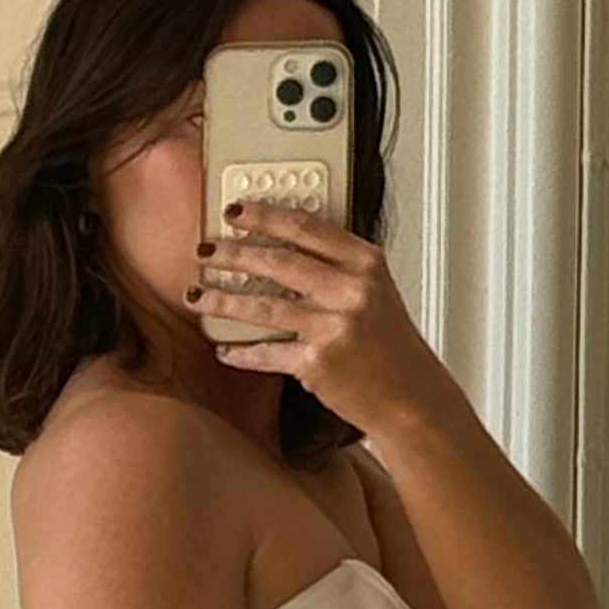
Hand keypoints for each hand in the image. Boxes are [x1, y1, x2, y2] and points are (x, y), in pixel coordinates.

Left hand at [193, 200, 445, 437]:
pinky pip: (266, 352)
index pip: (306, 227)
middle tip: (205, 251)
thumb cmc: (391, 347)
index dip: (264, 215)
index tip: (235, 210)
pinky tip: (224, 348)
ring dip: (222, 300)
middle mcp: (350, 290)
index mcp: (365, 263)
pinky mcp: (316, 363)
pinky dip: (241, 351)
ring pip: (261, 306)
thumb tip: (286, 245)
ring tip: (197, 295)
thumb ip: (338, 265)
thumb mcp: (376, 291)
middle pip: (276, 261)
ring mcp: (332, 327)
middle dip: (231, 254)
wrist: (411, 398)